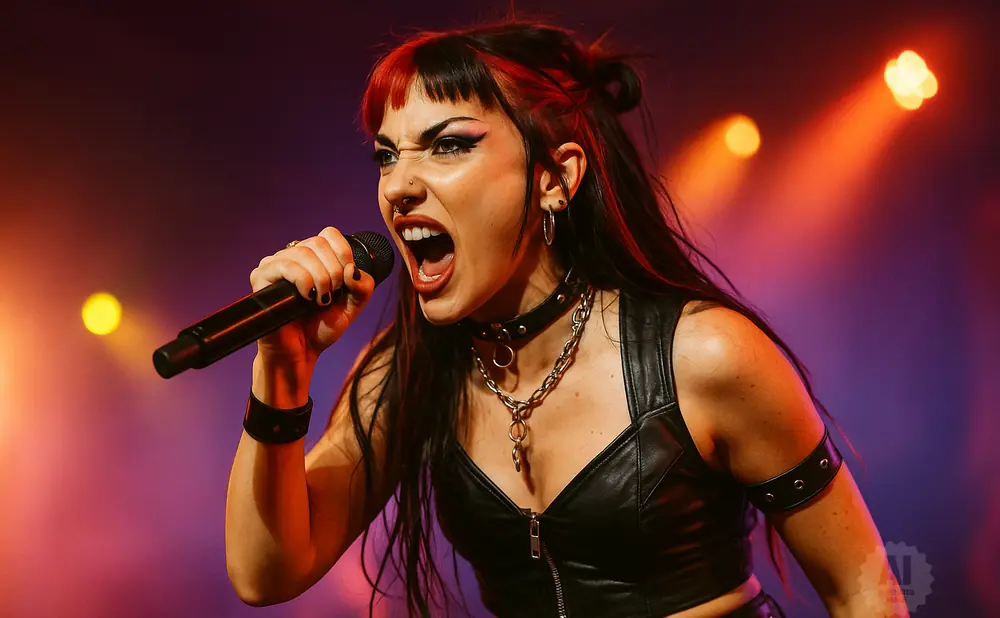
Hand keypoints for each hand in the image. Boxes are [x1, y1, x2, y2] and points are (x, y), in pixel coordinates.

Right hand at [249, 227, 375, 367]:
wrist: (302, 351)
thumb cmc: (322, 327)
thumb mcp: (353, 305)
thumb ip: (363, 286)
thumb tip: (351, 269)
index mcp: (314, 257)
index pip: (329, 234)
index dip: (343, 253)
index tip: (346, 279)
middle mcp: (293, 256)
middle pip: (318, 243)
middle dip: (334, 271)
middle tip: (332, 294)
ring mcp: (275, 265)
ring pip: (303, 253)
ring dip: (320, 278)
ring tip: (320, 300)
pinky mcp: (261, 277)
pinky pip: (285, 266)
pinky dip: (303, 281)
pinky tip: (306, 297)